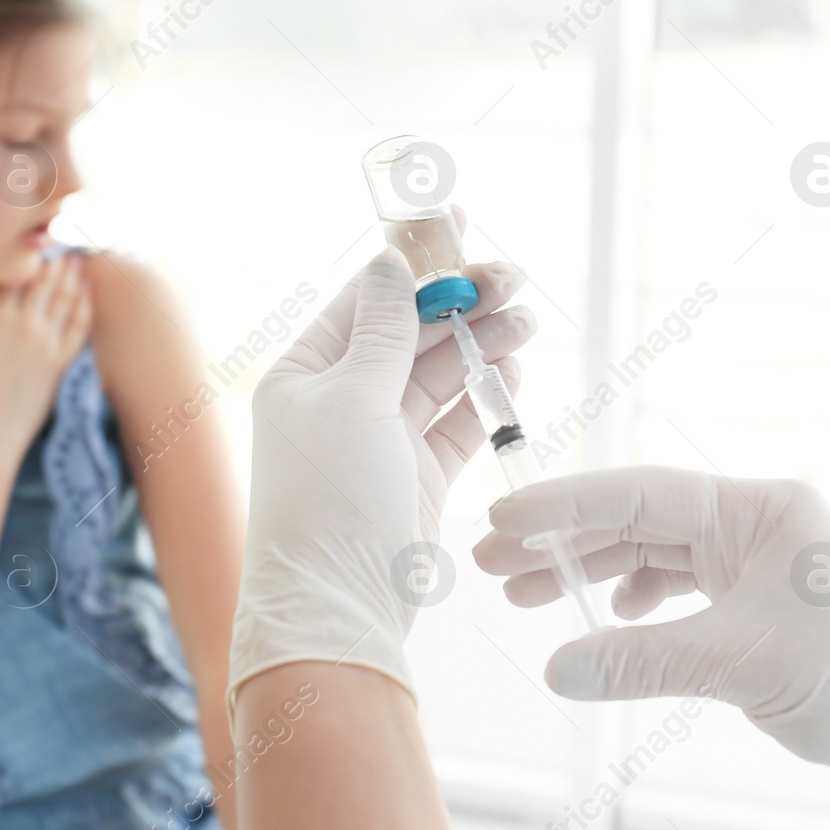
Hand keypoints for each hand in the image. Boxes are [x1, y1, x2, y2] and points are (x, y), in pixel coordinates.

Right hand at [0, 251, 91, 456]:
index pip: (16, 272)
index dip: (29, 253)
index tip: (37, 238)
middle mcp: (22, 323)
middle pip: (44, 279)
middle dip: (55, 257)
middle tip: (65, 240)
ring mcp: (45, 342)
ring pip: (65, 297)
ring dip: (73, 274)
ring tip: (78, 258)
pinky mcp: (61, 362)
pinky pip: (79, 326)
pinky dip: (85, 305)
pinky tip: (88, 291)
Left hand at [227, 241, 533, 717]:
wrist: (339, 610)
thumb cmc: (330, 502)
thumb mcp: (354, 403)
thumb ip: (383, 332)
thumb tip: (390, 263)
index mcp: (305, 374)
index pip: (365, 298)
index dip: (412, 259)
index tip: (456, 218)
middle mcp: (339, 401)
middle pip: (408, 331)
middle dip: (461, 302)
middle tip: (513, 277)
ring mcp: (380, 439)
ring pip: (438, 373)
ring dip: (480, 343)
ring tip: (524, 322)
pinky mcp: (417, 476)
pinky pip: (457, 421)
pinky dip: (484, 394)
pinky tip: (511, 369)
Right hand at [476, 465, 829, 829]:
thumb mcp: (743, 663)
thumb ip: (642, 659)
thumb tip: (556, 667)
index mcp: (761, 507)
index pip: (643, 491)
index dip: (566, 504)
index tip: (503, 517)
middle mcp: (755, 522)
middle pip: (637, 518)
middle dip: (564, 541)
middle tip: (492, 561)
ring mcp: (756, 559)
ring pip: (650, 553)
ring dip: (589, 573)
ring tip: (524, 595)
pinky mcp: (756, 598)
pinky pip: (677, 587)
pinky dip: (632, 604)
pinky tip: (604, 619)